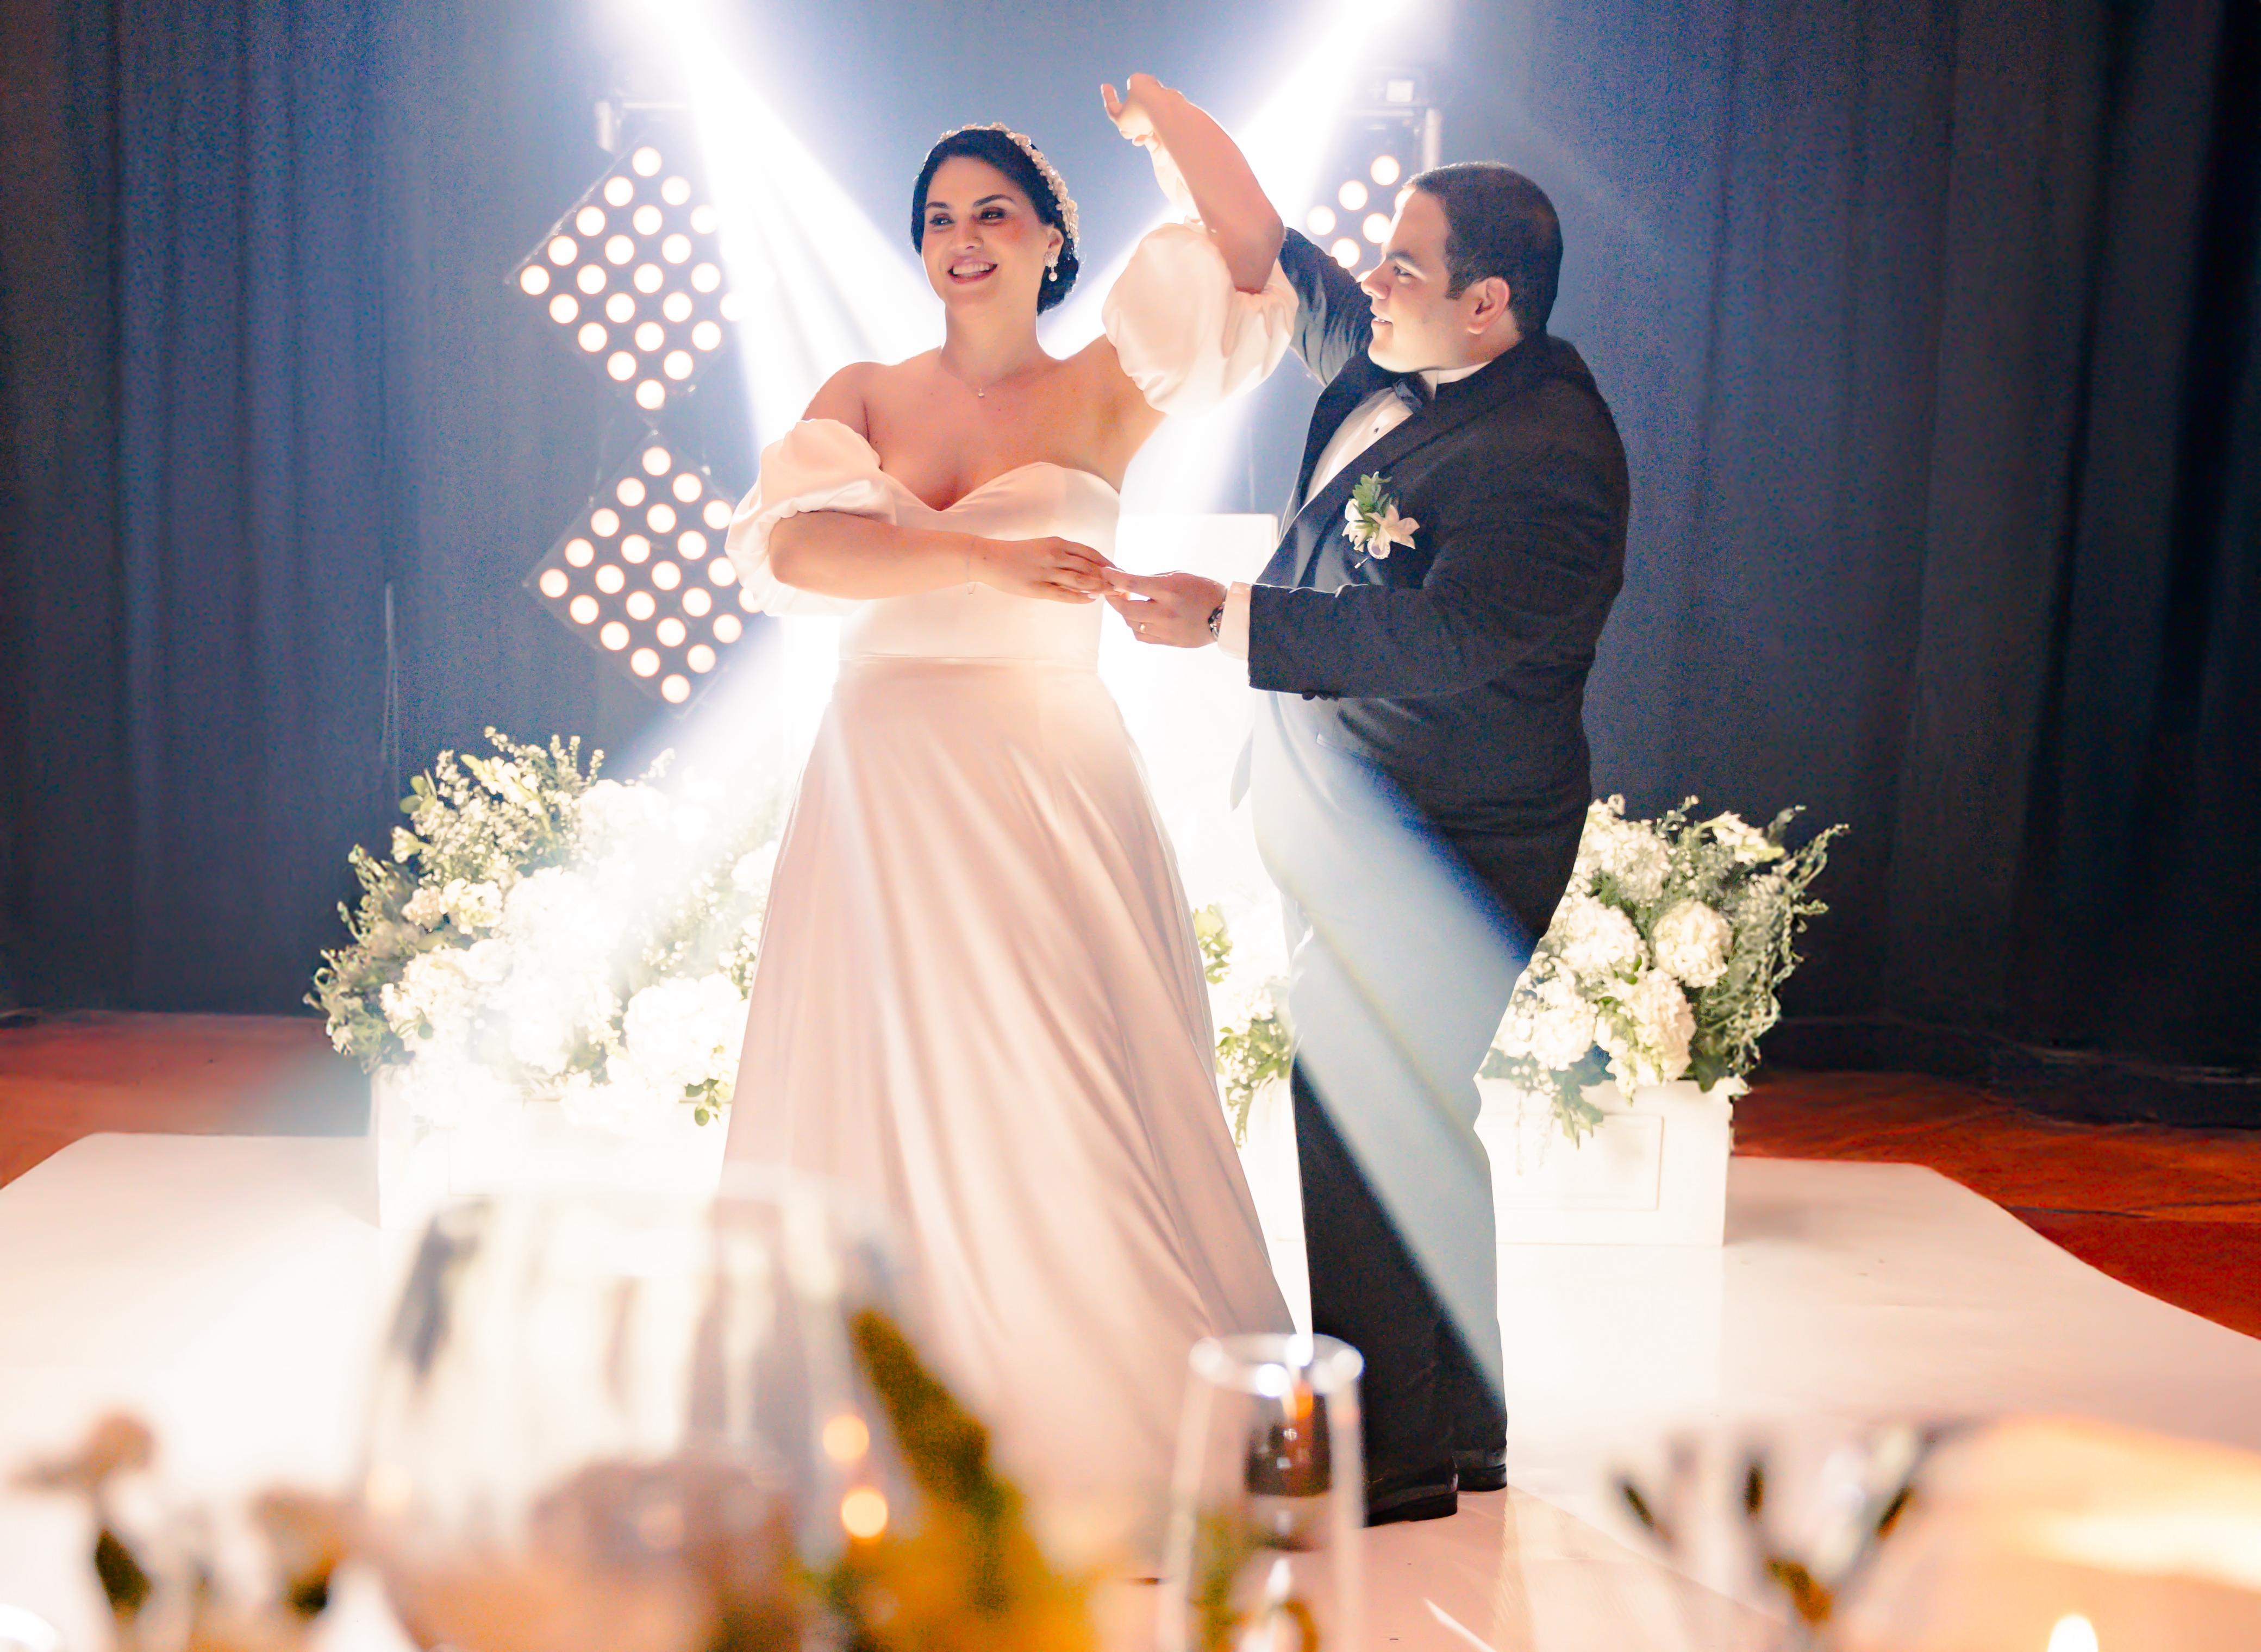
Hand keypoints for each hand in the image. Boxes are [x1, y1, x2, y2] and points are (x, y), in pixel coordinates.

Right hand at [973, 536, 1114, 603]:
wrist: (990, 558)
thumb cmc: (1018, 554)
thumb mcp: (1043, 546)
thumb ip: (1064, 554)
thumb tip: (1087, 565)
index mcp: (1057, 543)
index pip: (1090, 553)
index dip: (1108, 563)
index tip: (1121, 572)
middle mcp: (1054, 555)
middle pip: (1090, 567)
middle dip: (1109, 578)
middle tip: (1124, 586)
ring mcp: (1046, 571)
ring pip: (1080, 579)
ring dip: (1099, 587)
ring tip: (1113, 594)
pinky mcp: (1037, 588)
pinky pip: (1064, 594)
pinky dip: (1080, 597)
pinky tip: (1091, 599)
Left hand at [1100, 74, 1172, 148]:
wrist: (1170, 110)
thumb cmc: (1149, 97)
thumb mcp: (1137, 81)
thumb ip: (1135, 83)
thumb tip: (1143, 90)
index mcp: (1121, 120)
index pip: (1111, 107)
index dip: (1107, 95)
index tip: (1104, 85)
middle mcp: (1134, 129)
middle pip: (1124, 120)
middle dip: (1122, 109)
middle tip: (1120, 100)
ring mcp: (1148, 129)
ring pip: (1141, 117)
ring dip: (1143, 104)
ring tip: (1151, 89)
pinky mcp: (1162, 126)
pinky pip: (1155, 115)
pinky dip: (1156, 105)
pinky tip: (1161, 93)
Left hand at [1105, 569, 1226, 646]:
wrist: (1225, 616)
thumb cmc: (1204, 590)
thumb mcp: (1180, 576)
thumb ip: (1153, 580)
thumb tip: (1128, 582)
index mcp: (1169, 591)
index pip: (1132, 584)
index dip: (1114, 578)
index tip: (1105, 573)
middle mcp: (1165, 612)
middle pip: (1126, 609)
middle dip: (1114, 599)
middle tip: (1113, 592)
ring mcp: (1166, 630)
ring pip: (1131, 624)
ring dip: (1125, 613)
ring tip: (1129, 604)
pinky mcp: (1169, 642)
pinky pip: (1142, 636)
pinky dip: (1135, 626)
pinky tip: (1139, 619)